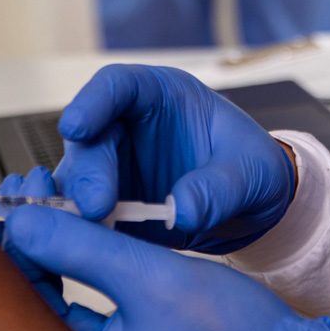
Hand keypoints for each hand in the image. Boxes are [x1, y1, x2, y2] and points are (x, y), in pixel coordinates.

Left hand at [3, 204, 329, 330]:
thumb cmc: (231, 328)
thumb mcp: (150, 275)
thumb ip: (79, 246)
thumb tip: (19, 220)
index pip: (25, 288)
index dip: (18, 230)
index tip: (25, 183)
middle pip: (36, 288)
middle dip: (30, 231)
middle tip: (29, 181)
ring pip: (61, 287)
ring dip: (54, 239)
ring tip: (51, 193)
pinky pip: (88, 294)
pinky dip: (80, 256)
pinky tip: (83, 226)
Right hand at [54, 65, 294, 252]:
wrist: (253, 208)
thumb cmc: (252, 169)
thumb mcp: (252, 172)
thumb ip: (219, 187)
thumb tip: (182, 211)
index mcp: (159, 95)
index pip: (117, 85)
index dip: (92, 101)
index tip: (76, 127)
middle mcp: (125, 125)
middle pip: (89, 137)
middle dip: (87, 170)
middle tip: (95, 205)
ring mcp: (113, 164)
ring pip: (77, 177)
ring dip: (78, 203)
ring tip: (96, 229)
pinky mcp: (109, 202)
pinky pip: (84, 213)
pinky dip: (83, 228)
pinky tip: (91, 244)